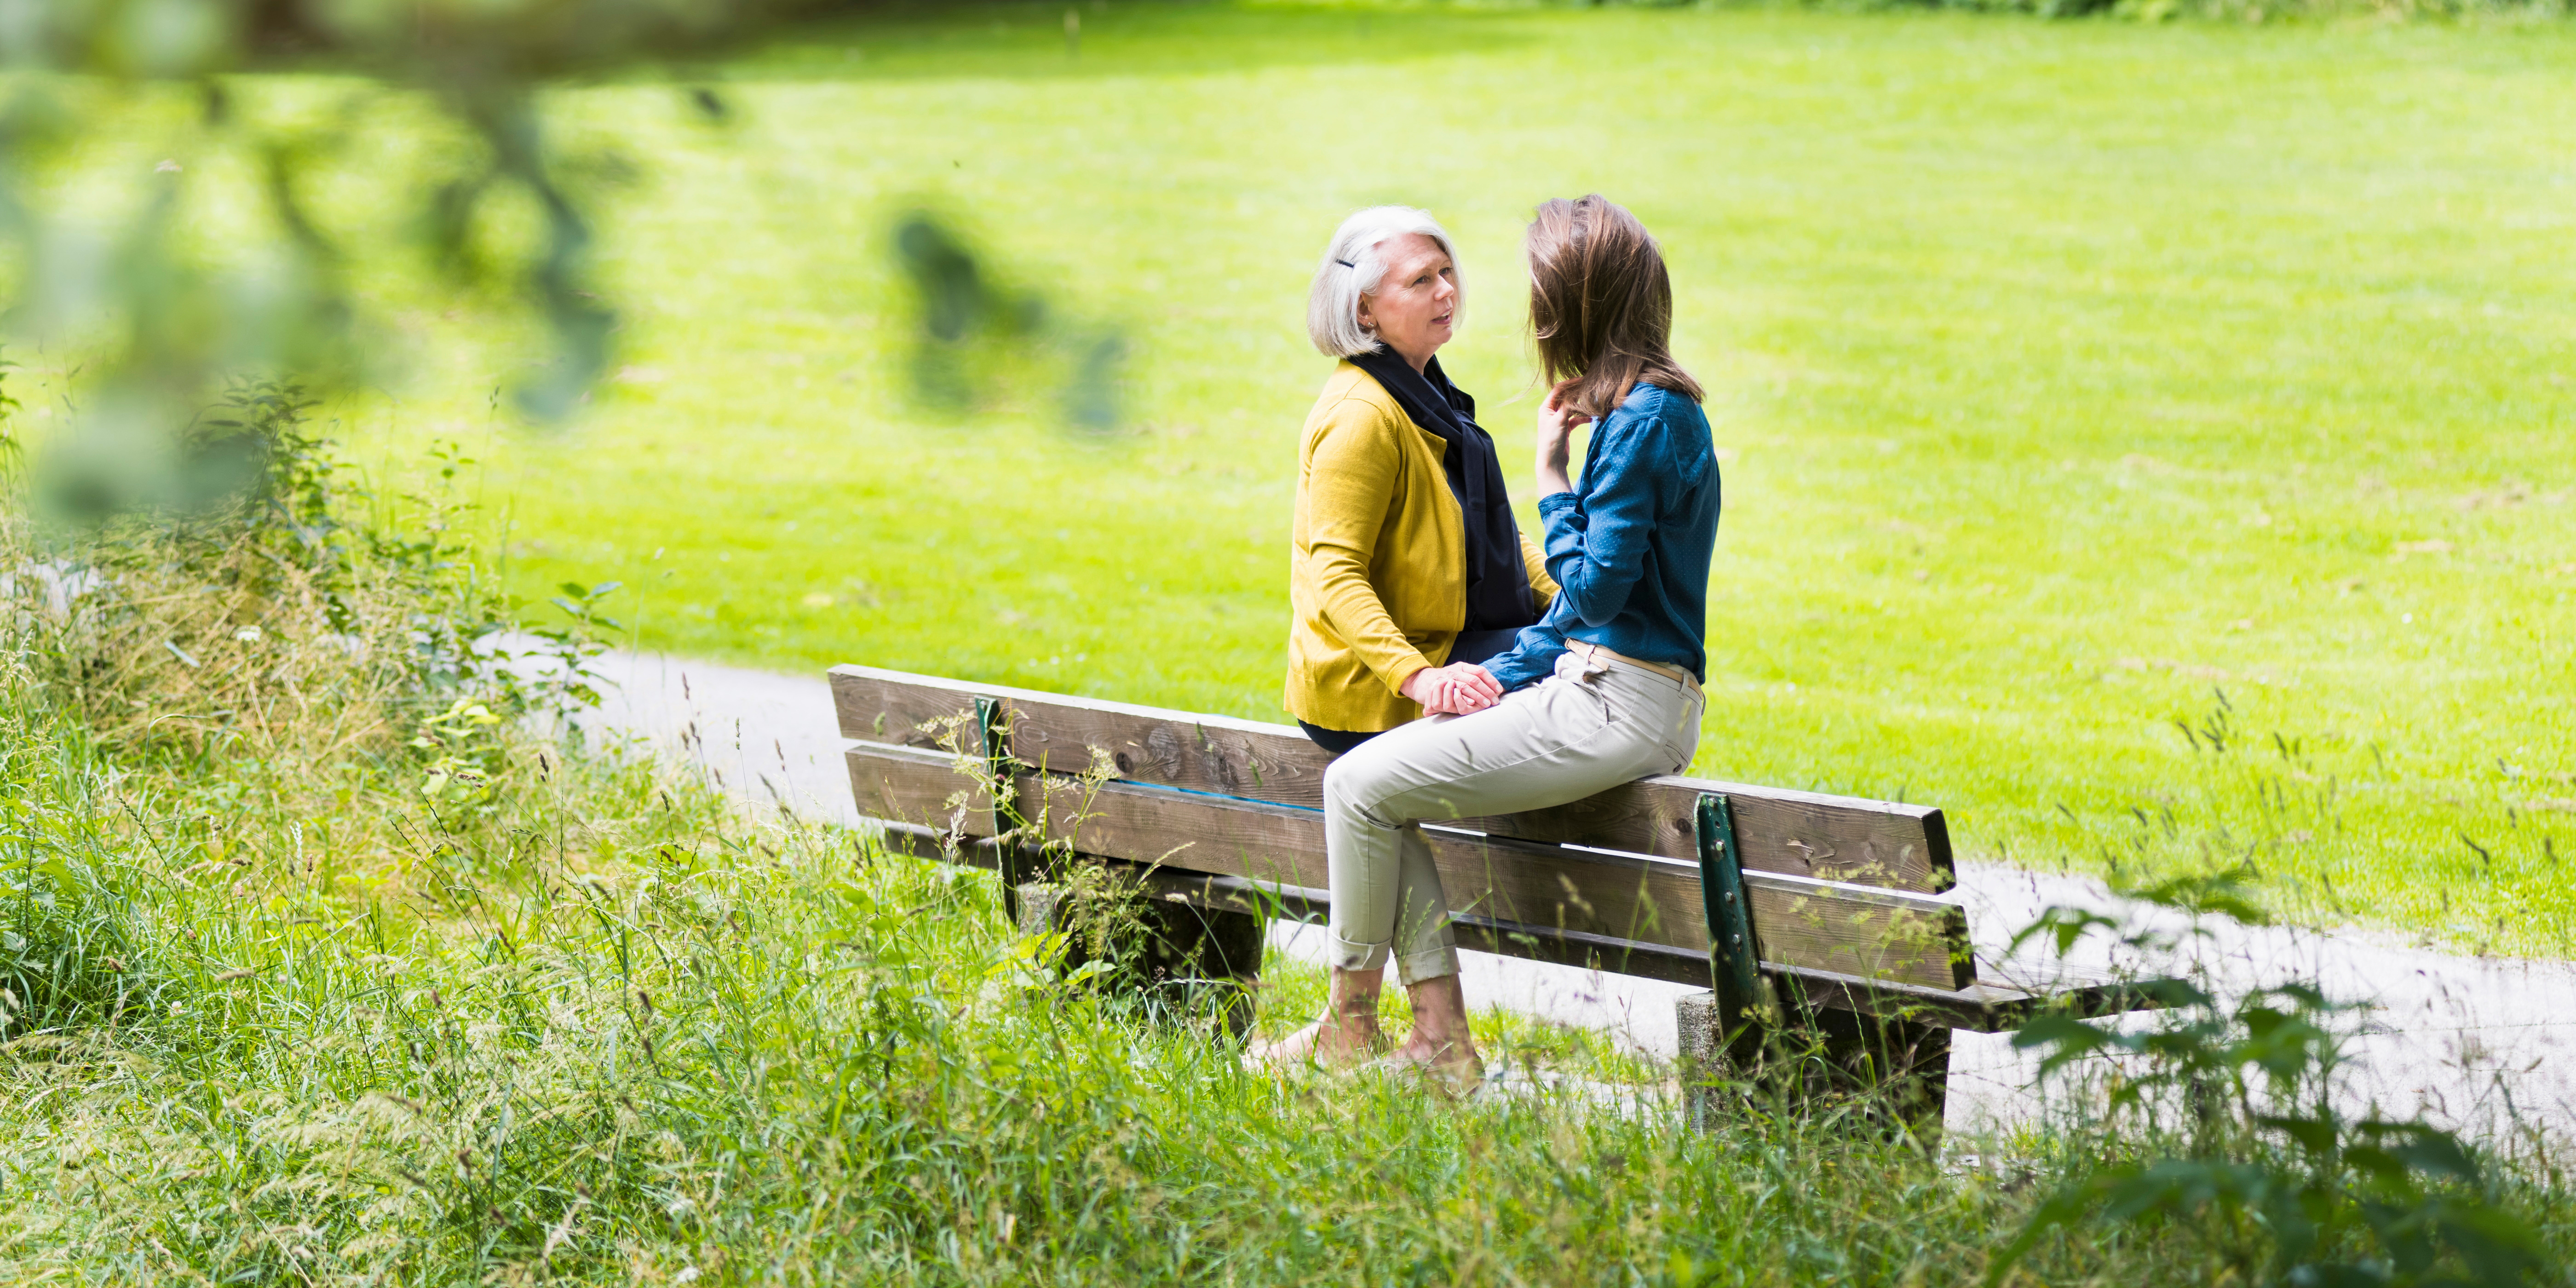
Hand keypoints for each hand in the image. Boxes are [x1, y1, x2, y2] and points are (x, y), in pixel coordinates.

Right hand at [1400, 662, 1502, 715]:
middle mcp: (1456, 671)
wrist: (1423, 680)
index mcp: (1463, 666)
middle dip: (1487, 691)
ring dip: (1478, 696)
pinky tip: (1472, 703)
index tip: (1499, 690)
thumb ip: (1472, 676)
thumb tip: (1493, 686)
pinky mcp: (1441, 687)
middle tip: (1495, 701)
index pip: (1481, 671)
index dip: (1491, 680)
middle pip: (1475, 679)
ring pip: (1466, 686)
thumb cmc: (1446, 679)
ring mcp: (1448, 679)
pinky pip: (1454, 693)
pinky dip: (1464, 698)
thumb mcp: (1460, 673)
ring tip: (1486, 704)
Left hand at [1536, 380, 1587, 496]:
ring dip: (1581, 405)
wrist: (1552, 462)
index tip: (1583, 379)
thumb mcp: (1560, 420)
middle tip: (1591, 388)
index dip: (1570, 382)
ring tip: (1593, 402)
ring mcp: (1558, 420)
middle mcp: (1551, 412)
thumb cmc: (1552, 440)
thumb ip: (1568, 405)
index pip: (1559, 389)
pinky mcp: (1565, 428)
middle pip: (1566, 397)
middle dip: (1578, 392)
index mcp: (1546, 407)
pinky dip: (1583, 417)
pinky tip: (1592, 417)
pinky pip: (1575, 419)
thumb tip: (1576, 391)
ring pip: (1572, 407)